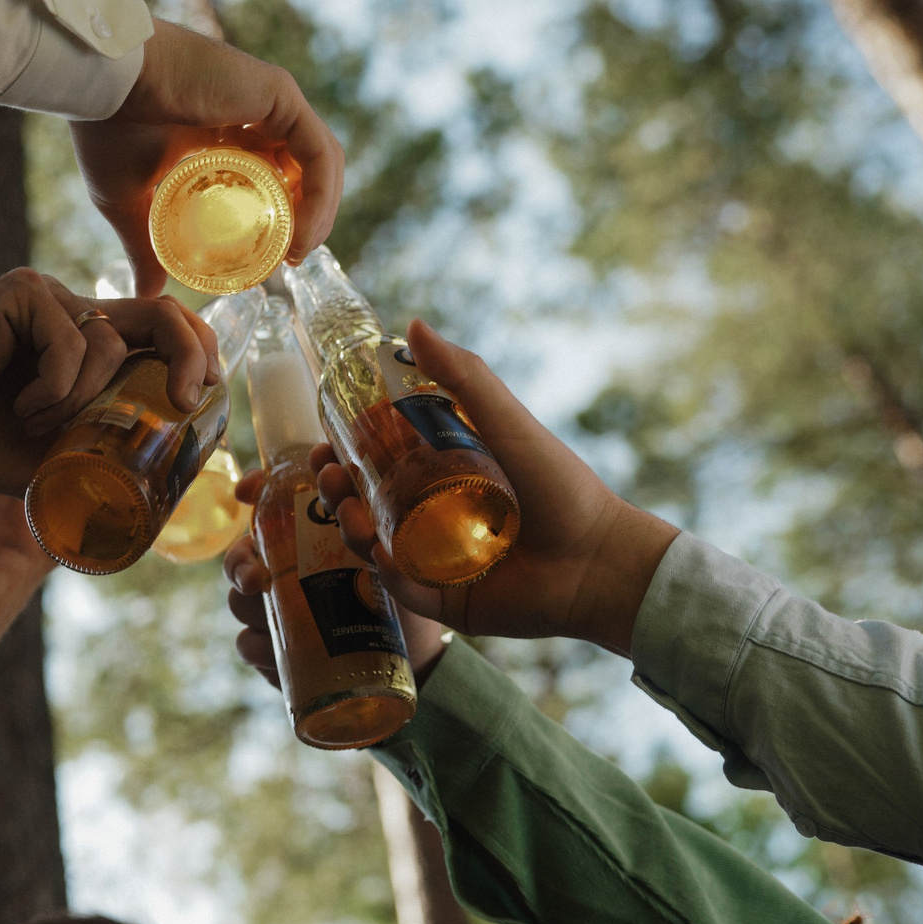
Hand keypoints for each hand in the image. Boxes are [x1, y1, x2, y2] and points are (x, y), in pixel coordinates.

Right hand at [0, 269, 215, 494]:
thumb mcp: (65, 456)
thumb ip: (109, 451)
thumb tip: (171, 485)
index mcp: (94, 343)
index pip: (168, 329)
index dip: (200, 353)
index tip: (205, 396)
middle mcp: (78, 311)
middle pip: (164, 312)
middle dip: (189, 354)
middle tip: (187, 399)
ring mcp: (51, 296)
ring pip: (109, 344)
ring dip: (82, 401)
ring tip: (38, 425)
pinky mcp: (23, 291)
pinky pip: (71, 343)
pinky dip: (56, 390)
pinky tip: (20, 406)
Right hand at [71, 22, 342, 293]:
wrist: (102, 84)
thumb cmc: (105, 131)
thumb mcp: (127, 202)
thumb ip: (143, 245)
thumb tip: (148, 294)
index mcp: (227, 127)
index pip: (276, 170)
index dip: (285, 214)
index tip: (276, 256)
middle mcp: (256, 108)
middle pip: (305, 167)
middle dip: (309, 217)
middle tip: (291, 258)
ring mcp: (272, 97)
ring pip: (321, 160)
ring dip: (320, 211)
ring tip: (298, 252)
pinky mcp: (279, 93)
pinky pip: (318, 152)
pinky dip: (319, 195)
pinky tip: (301, 233)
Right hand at [221, 468, 453, 689]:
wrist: (407, 652)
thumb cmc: (395, 592)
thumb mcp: (389, 549)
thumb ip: (374, 516)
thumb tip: (360, 493)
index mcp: (304, 537)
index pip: (267, 505)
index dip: (251, 491)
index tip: (247, 491)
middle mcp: (280, 570)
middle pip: (240, 556)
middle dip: (241, 562)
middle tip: (256, 578)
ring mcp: (274, 612)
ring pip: (239, 602)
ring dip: (250, 606)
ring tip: (272, 615)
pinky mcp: (275, 651)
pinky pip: (249, 645)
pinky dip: (261, 648)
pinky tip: (277, 651)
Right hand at [311, 321, 678, 654]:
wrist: (597, 560)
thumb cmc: (559, 486)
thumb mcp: (506, 422)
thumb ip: (462, 376)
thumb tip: (412, 324)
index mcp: (440, 473)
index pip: (376, 458)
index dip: (344, 449)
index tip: (325, 438)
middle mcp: (429, 515)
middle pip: (362, 500)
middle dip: (334, 487)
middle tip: (329, 474)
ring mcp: (430, 558)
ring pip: (370, 543)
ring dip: (348, 524)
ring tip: (350, 509)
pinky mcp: (439, 598)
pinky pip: (397, 585)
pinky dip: (382, 569)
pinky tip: (378, 550)